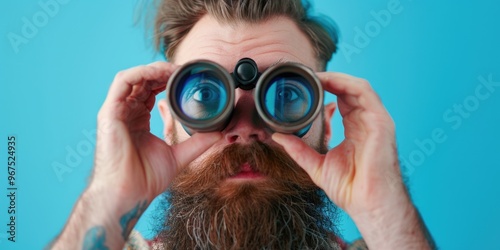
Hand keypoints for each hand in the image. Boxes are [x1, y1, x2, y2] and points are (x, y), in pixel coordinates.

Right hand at [93, 61, 220, 200]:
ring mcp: (117, 111)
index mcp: (138, 120)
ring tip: (174, 70)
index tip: (187, 79)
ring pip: (133, 78)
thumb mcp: (178, 156)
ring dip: (154, 70)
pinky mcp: (110, 112)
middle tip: (184, 71)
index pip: (151, 91)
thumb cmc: (145, 179)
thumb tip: (219, 133)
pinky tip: (158, 73)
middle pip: (143, 81)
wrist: (129, 193)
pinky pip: (123, 82)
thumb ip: (197, 143)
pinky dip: (141, 73)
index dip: (168, 81)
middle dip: (163, 72)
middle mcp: (126, 113)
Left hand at [273, 72, 431, 247]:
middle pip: (349, 90)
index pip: (342, 101)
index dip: (325, 90)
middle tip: (307, 76)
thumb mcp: (316, 164)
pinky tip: (330, 81)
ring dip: (336, 77)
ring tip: (316, 76)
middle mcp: (367, 122)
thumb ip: (298, 149)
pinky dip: (346, 83)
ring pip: (357, 87)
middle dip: (329, 80)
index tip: (306, 86)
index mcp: (355, 130)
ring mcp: (375, 120)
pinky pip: (364, 92)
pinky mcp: (380, 121)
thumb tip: (278, 137)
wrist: (368, 203)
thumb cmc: (350, 189)